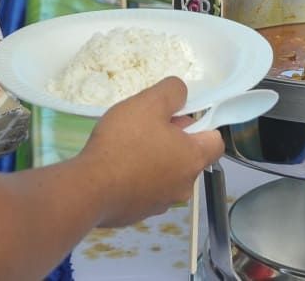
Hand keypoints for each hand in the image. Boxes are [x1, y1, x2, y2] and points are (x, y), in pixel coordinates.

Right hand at [82, 78, 223, 227]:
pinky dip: (137, 178)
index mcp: (193, 159)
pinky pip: (146, 190)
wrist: (89, 189)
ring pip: (167, 174)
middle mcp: (184, 186)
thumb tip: (182, 94)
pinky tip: (116, 168)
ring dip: (154, 159)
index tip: (176, 117)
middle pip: (188, 156)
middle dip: (172, 140)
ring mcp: (162, 203)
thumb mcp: (148, 103)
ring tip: (127, 147)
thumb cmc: (124, 143)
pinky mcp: (140, 213)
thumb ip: (172, 92)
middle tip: (145, 127)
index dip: (201, 124)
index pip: (216, 141)